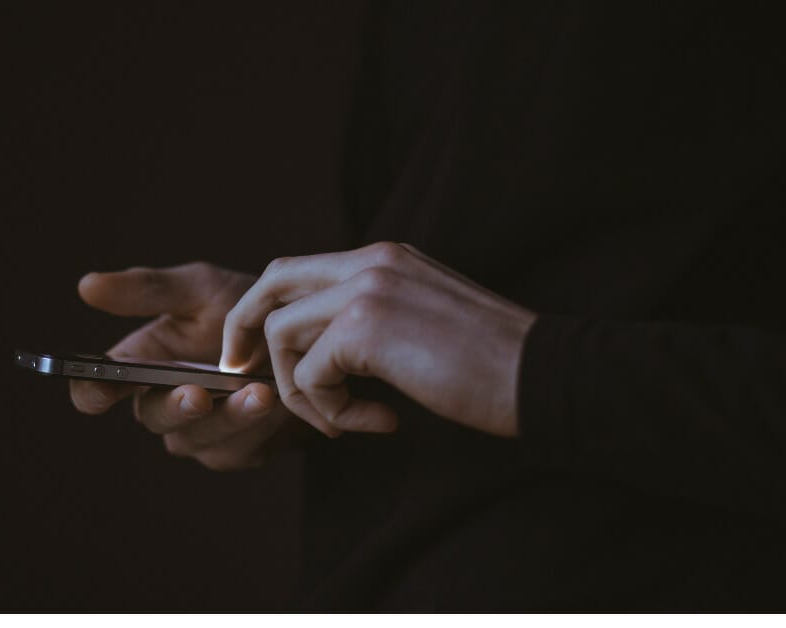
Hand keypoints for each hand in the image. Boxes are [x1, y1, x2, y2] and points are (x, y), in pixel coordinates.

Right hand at [70, 262, 321, 470]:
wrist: (305, 336)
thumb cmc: (244, 308)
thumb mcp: (200, 289)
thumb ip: (148, 290)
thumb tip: (86, 285)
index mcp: (139, 365)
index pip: (96, 390)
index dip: (92, 392)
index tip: (103, 385)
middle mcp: (161, 404)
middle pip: (152, 418)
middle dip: (176, 407)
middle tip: (198, 394)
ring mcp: (198, 433)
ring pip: (198, 438)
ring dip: (229, 418)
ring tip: (259, 392)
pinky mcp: (236, 450)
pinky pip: (239, 448)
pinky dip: (259, 425)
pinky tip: (279, 402)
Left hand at [220, 242, 537, 436]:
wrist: (543, 375)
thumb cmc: (490, 365)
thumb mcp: (421, 323)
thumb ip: (370, 322)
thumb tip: (320, 354)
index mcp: (383, 258)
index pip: (296, 270)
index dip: (263, 310)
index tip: (254, 353)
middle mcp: (369, 261)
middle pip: (270, 283)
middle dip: (244, 331)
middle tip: (242, 373)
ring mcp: (366, 288)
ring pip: (282, 334)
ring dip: (301, 390)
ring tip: (343, 420)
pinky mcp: (366, 327)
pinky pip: (311, 374)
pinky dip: (330, 411)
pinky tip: (377, 422)